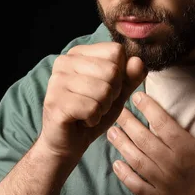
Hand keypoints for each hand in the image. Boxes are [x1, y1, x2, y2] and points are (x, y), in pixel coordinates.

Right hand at [39, 42, 145, 160]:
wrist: (67, 143)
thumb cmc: (91, 114)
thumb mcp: (116, 94)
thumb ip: (129, 77)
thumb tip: (138, 61)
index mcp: (77, 53)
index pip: (115, 51)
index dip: (120, 75)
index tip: (104, 90)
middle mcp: (64, 62)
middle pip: (112, 70)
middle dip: (112, 95)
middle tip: (96, 105)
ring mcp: (56, 81)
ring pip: (103, 90)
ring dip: (102, 108)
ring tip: (88, 113)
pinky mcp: (55, 102)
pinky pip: (92, 108)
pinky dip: (93, 119)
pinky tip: (82, 121)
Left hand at [107, 92, 194, 194]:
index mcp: (187, 148)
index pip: (162, 122)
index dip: (148, 108)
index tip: (137, 97)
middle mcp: (170, 163)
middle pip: (143, 138)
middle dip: (128, 123)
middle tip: (116, 112)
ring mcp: (162, 183)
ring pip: (136, 160)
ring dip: (122, 145)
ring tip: (111, 133)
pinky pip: (137, 186)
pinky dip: (124, 175)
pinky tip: (116, 165)